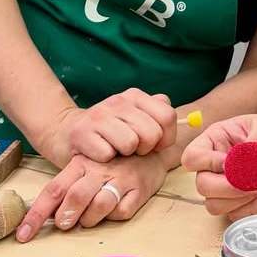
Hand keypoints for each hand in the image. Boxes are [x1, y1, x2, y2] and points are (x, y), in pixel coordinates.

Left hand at [16, 152, 167, 241]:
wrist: (150, 148)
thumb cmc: (112, 163)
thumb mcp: (86, 167)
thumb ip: (67, 187)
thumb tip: (45, 216)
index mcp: (81, 163)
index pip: (54, 189)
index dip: (36, 214)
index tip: (23, 235)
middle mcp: (99, 170)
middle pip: (76, 197)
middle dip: (66, 216)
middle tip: (65, 224)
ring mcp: (120, 178)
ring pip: (99, 206)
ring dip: (90, 219)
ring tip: (90, 217)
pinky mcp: (139, 189)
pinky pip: (122, 212)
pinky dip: (115, 216)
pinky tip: (116, 208)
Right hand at [38, 89, 176, 166]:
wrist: (67, 133)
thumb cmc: (110, 132)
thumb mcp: (135, 118)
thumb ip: (159, 114)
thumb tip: (190, 119)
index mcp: (136, 96)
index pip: (168, 116)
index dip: (166, 138)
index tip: (156, 146)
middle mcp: (119, 101)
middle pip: (151, 133)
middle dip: (146, 149)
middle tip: (133, 151)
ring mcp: (100, 115)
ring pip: (130, 143)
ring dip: (125, 155)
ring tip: (116, 152)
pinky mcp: (83, 133)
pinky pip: (107, 154)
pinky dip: (106, 160)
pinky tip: (100, 155)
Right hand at [181, 113, 256, 218]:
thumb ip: (255, 140)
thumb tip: (242, 161)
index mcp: (215, 141)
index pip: (192, 157)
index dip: (208, 163)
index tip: (231, 161)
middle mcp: (215, 166)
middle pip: (202, 186)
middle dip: (228, 187)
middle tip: (251, 180)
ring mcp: (226, 186)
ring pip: (215, 205)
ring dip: (242, 198)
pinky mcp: (240, 203)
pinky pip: (236, 215)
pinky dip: (255, 206)